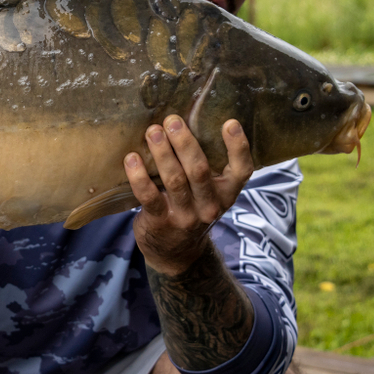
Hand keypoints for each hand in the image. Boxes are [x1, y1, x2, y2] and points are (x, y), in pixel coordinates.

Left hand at [126, 115, 252, 275]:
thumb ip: (203, 165)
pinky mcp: (161, 221)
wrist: (176, 253)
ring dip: (162, 153)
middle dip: (185, 143)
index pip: (242, 171)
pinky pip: (148, 196)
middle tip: (172, 120)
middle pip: (200, 170)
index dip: (239, 147)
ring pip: (175, 180)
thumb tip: (184, 121)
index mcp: (226, 193)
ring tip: (152, 131)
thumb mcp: (207, 192)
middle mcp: (210, 206)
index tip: (229, 123)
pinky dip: (139, 176)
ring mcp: (186, 216)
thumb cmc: (191, 208)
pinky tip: (131, 158)